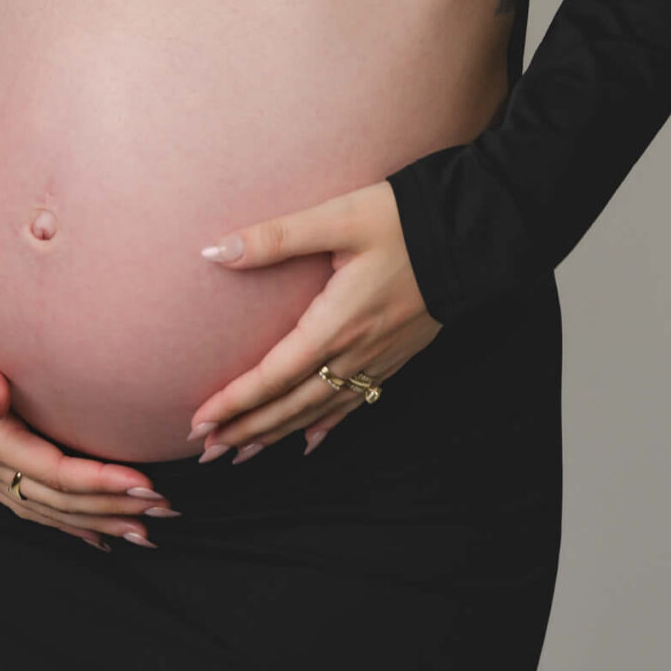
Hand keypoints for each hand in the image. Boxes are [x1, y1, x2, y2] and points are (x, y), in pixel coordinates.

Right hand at [0, 322, 179, 551]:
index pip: (54, 470)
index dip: (99, 481)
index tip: (141, 482)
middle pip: (61, 499)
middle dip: (113, 507)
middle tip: (162, 508)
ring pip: (52, 510)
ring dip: (99, 522)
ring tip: (145, 529)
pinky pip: (36, 508)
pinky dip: (69, 526)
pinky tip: (99, 537)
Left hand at [187, 180, 441, 460]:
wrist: (471, 234)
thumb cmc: (401, 220)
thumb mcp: (337, 217)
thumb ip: (276, 236)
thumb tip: (214, 250)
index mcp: (335, 323)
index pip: (273, 376)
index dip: (235, 402)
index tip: (199, 422)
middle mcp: (355, 352)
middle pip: (292, 404)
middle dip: (248, 429)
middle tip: (208, 451)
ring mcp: (378, 359)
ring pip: (320, 410)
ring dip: (279, 434)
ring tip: (243, 454)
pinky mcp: (396, 355)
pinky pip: (355, 403)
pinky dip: (327, 426)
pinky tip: (311, 440)